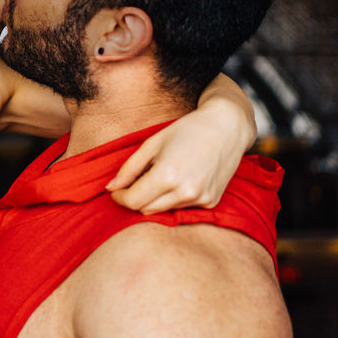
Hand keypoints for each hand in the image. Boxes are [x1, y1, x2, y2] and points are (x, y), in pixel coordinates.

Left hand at [104, 97, 252, 213]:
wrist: (227, 127)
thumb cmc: (187, 130)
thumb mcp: (152, 144)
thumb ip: (129, 168)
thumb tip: (110, 187)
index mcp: (167, 176)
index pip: (133, 201)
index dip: (120, 197)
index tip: (115, 190)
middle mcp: (185, 192)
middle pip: (146, 209)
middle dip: (135, 198)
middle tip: (135, 181)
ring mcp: (200, 199)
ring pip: (163, 210)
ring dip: (155, 198)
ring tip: (162, 173)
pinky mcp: (211, 202)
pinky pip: (181, 207)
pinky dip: (174, 198)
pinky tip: (181, 178)